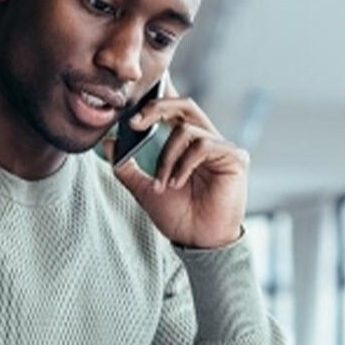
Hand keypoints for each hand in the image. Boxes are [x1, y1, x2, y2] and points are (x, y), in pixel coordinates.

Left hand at [104, 76, 247, 249]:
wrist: (198, 241)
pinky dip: (184, 163)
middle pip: (184, 104)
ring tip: (163, 183)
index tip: (130, 120)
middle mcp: (206, 140)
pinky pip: (204, 145)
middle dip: (156, 108)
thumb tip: (110, 142)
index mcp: (188, 144)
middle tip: (136, 124)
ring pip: (186, 129)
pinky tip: (178, 183)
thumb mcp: (144, 189)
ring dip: (166, 156)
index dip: (154, 103)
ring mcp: (221, 148)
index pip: (174, 110)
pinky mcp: (234, 157)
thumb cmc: (178, 217)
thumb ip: (127, 167)